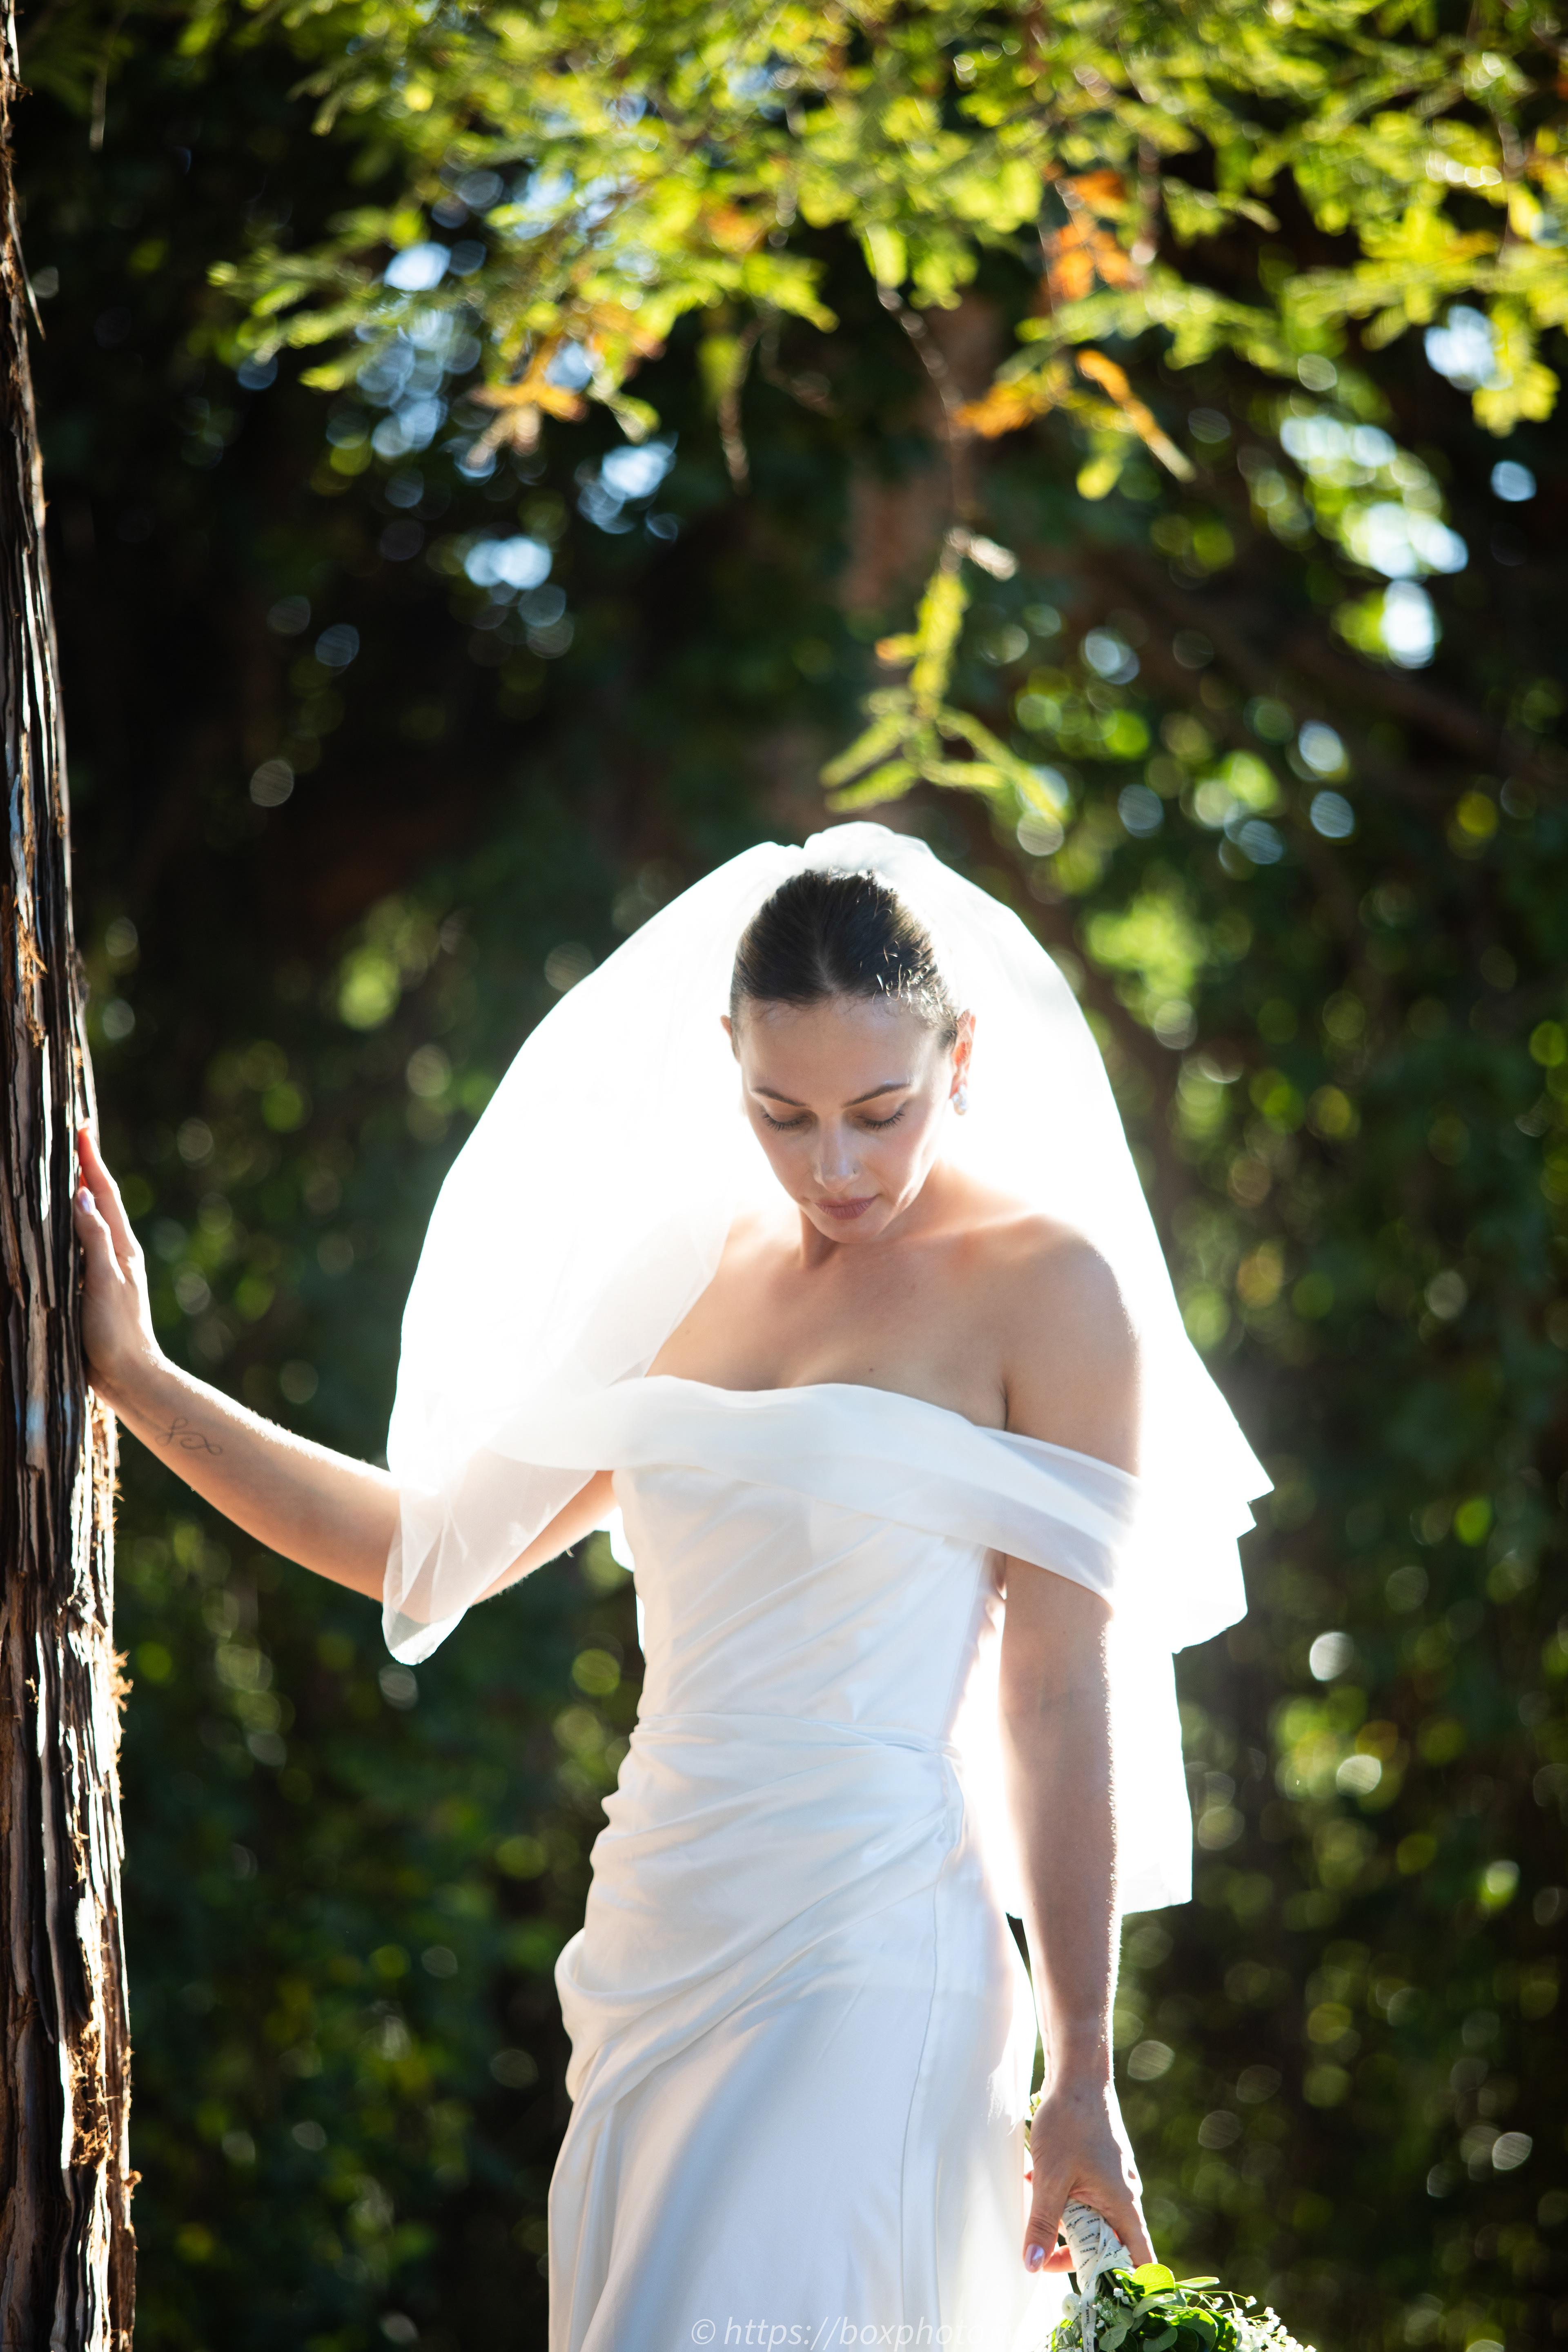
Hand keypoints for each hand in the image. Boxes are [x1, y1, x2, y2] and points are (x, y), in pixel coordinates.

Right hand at [72, 1127, 162, 1405]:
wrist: (129, 1377)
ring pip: (94, 1220)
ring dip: (83, 1192)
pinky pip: (84, 1243)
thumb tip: (84, 1195)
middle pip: (102, 1200)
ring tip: (69, 1169)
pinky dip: (75, 1223)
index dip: (92, 1161)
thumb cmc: (116, 1333)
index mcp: (122, 1247)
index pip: (106, 1193)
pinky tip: (65, 1224)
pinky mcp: (97, 1287)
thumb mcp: (104, 1282)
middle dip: (89, 1167)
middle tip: (75, 1137)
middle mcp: (117, 1253)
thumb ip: (94, 1240)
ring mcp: (108, 1269)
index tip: (82, 1129)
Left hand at [1023, 2075, 1152, 2275]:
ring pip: (1093, 2219)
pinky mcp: (1102, 2167)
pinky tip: (1037, 2181)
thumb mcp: (1049, 2178)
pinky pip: (1086, 2196)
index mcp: (1124, 2206)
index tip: (1105, 2301)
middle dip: (1077, 2254)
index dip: (1128, 2286)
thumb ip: (1042, 2223)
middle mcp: (1126, 2197)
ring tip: (1036, 2208)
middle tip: (1043, 2256)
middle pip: (1108, 2245)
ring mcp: (1115, 2181)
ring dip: (1065, 2222)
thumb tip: (1031, 2264)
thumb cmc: (1069, 2123)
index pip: (1140, 2261)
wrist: (1077, 2075)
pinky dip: (1064, 2198)